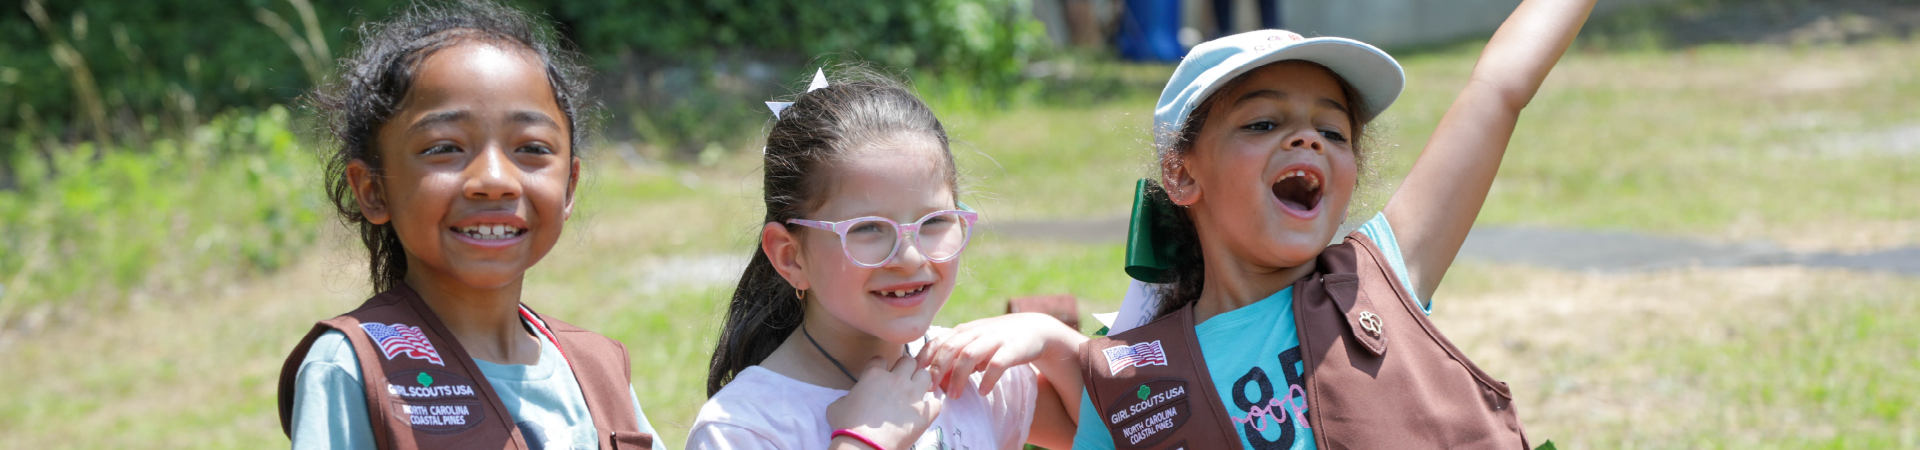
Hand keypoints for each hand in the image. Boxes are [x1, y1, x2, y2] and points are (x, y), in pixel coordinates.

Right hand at [825, 354, 941, 449]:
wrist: (864, 446)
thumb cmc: (847, 427)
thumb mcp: (836, 406)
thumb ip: (847, 396)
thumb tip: (849, 399)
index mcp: (874, 374)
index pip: (881, 358)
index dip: (880, 367)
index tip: (879, 376)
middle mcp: (896, 380)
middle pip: (908, 361)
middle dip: (905, 369)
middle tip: (900, 382)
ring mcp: (913, 395)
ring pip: (926, 376)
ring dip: (921, 383)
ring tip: (915, 394)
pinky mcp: (924, 413)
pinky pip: (936, 402)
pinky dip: (931, 407)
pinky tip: (923, 412)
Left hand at [919, 312, 1083, 395]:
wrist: (1034, 329)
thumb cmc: (997, 340)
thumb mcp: (975, 344)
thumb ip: (956, 357)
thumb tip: (936, 379)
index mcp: (964, 330)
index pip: (938, 341)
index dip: (924, 358)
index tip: (914, 376)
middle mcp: (976, 332)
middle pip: (950, 347)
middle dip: (938, 368)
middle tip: (930, 389)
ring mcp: (994, 339)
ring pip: (969, 355)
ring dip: (959, 376)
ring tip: (954, 396)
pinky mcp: (1012, 349)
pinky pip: (997, 364)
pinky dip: (987, 379)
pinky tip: (983, 391)